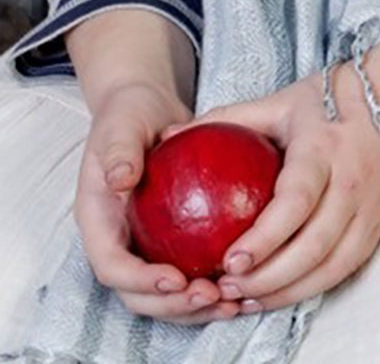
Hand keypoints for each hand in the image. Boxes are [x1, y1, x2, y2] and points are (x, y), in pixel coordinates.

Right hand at [74, 79, 241, 323]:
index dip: (140, 281)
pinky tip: (247, 281)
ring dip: (196, 305)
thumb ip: (119, 151)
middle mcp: (120, 240)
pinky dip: (212, 282)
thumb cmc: (129, 114)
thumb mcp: (121, 126)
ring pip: (165, 293)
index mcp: (99, 222)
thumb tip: (121, 179)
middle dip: (173, 304)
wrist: (143, 107)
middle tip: (214, 295)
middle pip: (138, 294)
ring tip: (234, 301)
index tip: (177, 278)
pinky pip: (189, 270)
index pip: (112, 266)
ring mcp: (144, 243)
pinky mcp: (170, 240)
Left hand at [189, 64, 379, 314]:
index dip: (264, 237)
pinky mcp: (379, 223)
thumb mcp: (284, 100)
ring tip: (244, 299)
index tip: (228, 260)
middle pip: (313, 246)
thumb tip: (170, 137)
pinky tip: (277, 294)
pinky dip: (310, 288)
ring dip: (286, 291)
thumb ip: (230, 118)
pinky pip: (345, 267)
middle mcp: (352, 182)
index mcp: (325, 148)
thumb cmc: (340, 95)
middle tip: (225, 288)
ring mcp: (371, 207)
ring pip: (331, 266)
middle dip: (267, 277)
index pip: (296, 201)